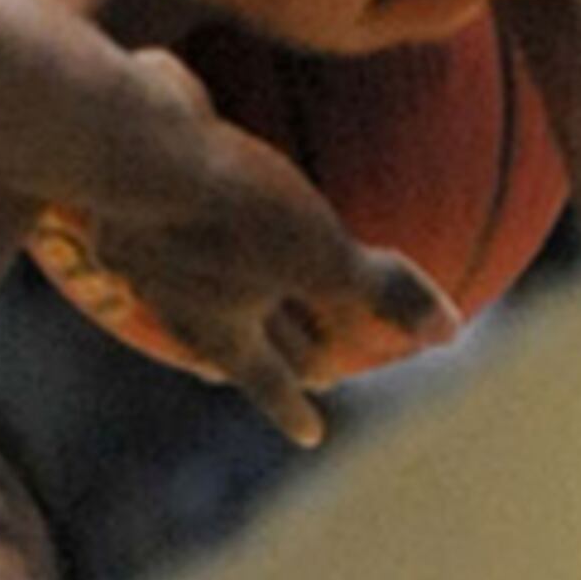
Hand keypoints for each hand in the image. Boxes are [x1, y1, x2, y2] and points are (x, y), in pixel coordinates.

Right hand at [35, 45, 448, 451]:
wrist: (130, 144)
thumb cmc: (229, 211)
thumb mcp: (322, 256)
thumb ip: (382, 292)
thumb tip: (450, 332)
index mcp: (222, 328)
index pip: (269, 380)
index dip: (293, 408)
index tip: (312, 435)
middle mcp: (180, 302)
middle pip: (234, 341)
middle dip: (270, 357)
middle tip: (301, 368)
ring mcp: (149, 252)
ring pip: (195, 290)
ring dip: (223, 302)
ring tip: (235, 304)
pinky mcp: (133, 193)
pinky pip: (174, 221)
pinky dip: (195, 231)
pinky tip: (201, 204)